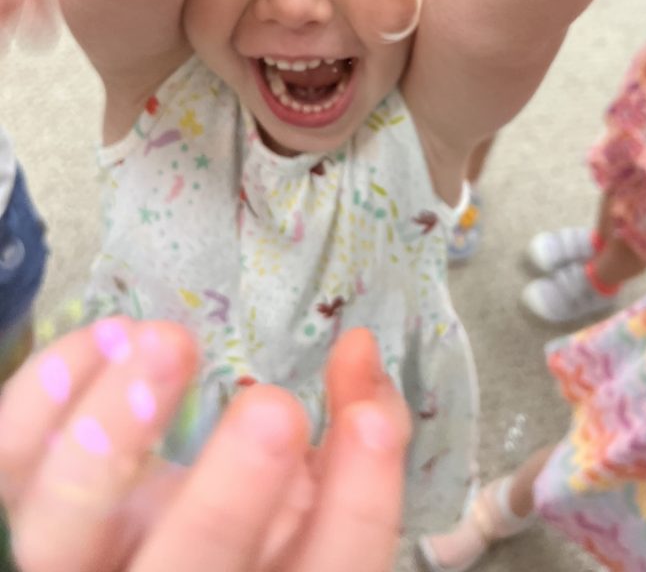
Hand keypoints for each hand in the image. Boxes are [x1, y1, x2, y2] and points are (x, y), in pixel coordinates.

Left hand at [0, 321, 409, 571]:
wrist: (135, 558)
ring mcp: (71, 568)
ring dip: (110, 436)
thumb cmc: (234, 531)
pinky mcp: (12, 518)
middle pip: (191, 570)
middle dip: (230, 497)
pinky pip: (7, 467)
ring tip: (160, 343)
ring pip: (64, 530)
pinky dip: (43, 398)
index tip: (370, 419)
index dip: (359, 503)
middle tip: (273, 410)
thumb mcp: (301, 500)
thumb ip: (346, 439)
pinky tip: (106, 336)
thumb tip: (359, 350)